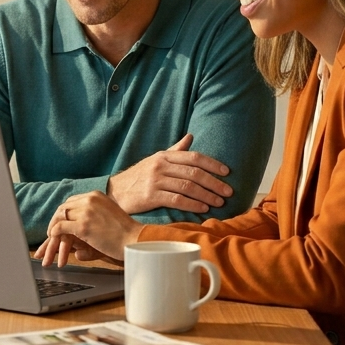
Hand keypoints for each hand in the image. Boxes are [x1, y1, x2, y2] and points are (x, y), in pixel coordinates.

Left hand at [34, 192, 142, 266]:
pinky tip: (53, 238)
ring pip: (60, 216)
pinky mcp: (83, 226)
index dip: (64, 212)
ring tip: (50, 236)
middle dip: (56, 219)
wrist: (134, 240)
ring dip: (53, 226)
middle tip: (51, 229)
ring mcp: (86, 212)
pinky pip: (60, 227)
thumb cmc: (125, 231)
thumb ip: (95, 211)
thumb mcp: (108, 212)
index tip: (60, 220)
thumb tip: (82, 217)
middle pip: (64, 207)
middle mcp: (90, 199)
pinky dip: (54, 233)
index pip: (72, 201)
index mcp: (96, 195)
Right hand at [106, 134, 232, 214]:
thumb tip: (191, 136)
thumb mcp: (156, 159)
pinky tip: (203, 208)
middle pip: (194, 173)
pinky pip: (177, 200)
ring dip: (207, 195)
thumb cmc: (139, 176)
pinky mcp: (150, 196)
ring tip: (220, 201)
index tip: (227, 172)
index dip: (212, 164)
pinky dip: (193, 204)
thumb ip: (175, 150)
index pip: (194, 157)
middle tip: (229, 191)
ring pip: (188, 187)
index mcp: (164, 156)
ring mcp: (155, 181)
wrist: (115, 191)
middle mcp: (161, 166)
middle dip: (214, 182)